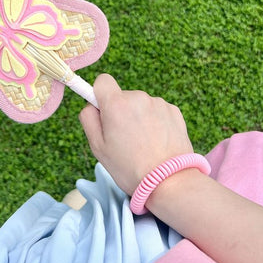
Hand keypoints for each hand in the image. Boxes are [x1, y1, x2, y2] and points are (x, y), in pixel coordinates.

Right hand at [79, 74, 193, 195]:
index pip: (103, 80)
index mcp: (116, 104)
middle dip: (120, 111)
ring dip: (138, 118)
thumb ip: (88, 119)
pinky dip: (154, 122)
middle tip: (124, 139)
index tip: (103, 111)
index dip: (100, 94)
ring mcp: (158, 103)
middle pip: (122, 96)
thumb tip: (91, 104)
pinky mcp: (174, 111)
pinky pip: (156, 111)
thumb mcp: (97, 147)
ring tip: (143, 143)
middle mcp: (138, 97)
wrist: (170, 181)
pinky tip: (156, 142)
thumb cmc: (129, 167)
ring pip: (140, 105)